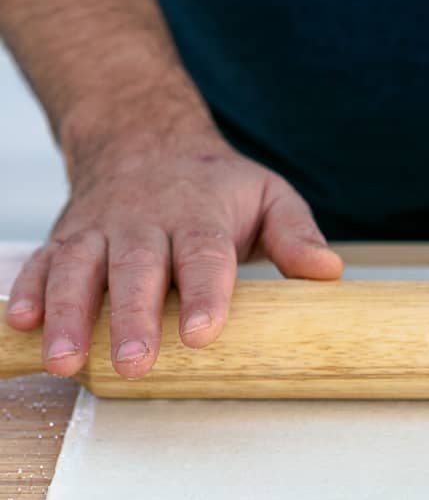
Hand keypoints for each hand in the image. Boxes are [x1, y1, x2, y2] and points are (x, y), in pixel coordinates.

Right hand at [5, 115, 341, 377]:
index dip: (203, 294)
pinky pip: (45, 262)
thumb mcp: (269, 194)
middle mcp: (145, 220)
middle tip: (133, 363)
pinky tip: (22, 324)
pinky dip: (30, 291)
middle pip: (137, 268)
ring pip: (81, 268)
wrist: (146, 136)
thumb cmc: (216, 183)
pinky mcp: (69, 238)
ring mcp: (101, 229)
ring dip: (69, 313)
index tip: (202, 333)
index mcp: (200, 214)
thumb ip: (295, 234)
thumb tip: (327, 272)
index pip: (204, 254)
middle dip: (132, 317)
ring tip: (65, 360)